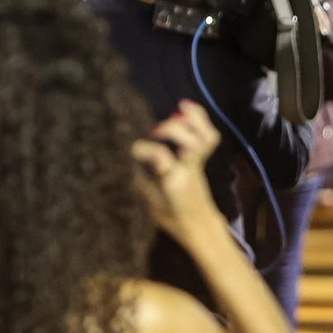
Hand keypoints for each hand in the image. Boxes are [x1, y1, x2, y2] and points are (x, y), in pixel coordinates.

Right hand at [132, 101, 224, 239]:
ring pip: (206, 138)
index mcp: (174, 183)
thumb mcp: (151, 206)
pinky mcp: (202, 159)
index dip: (147, 149)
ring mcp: (199, 164)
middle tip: (155, 129)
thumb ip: (140, 184)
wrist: (202, 226)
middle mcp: (189, 170)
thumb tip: (124, 163)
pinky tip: (185, 108)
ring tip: (180, 105)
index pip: (163, 160)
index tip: (132, 147)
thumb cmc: (173, 219)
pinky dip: (199, 119)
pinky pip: (207, 137)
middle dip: (175, 130)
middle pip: (194, 145)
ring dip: (195, 119)